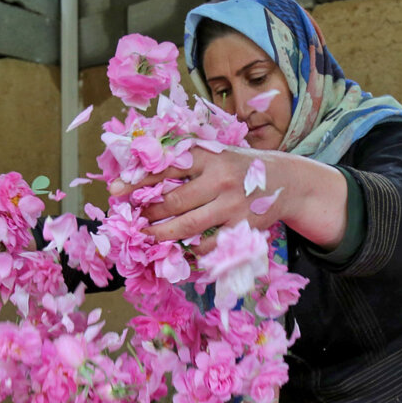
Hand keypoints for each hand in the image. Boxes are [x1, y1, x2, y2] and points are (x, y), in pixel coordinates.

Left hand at [110, 147, 271, 255]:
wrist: (287, 181)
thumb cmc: (240, 167)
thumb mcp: (216, 153)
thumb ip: (186, 160)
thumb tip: (139, 172)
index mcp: (209, 156)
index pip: (165, 166)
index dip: (137, 179)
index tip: (114, 190)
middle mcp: (220, 178)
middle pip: (173, 200)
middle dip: (148, 212)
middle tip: (134, 218)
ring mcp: (232, 205)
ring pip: (187, 225)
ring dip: (162, 234)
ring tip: (147, 235)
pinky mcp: (242, 228)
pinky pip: (208, 243)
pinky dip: (190, 249)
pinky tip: (178, 249)